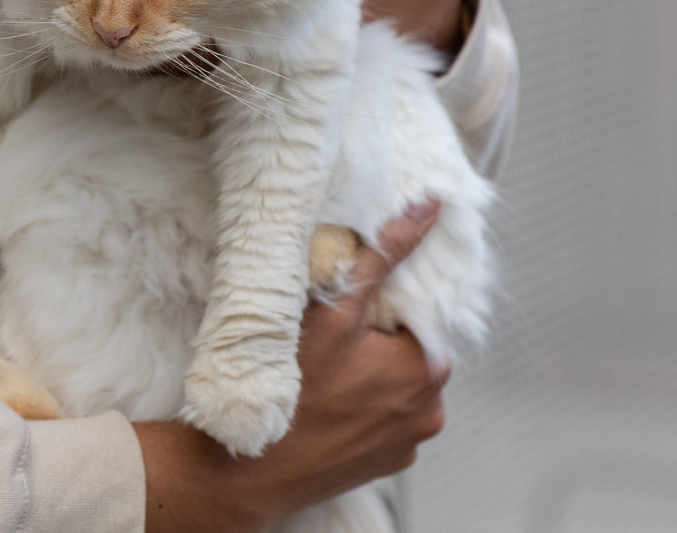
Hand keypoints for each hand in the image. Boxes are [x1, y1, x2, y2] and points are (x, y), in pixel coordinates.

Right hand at [135, 200, 446, 532]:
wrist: (245, 470)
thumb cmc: (289, 386)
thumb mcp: (334, 311)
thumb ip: (384, 256)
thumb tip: (429, 208)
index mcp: (428, 367)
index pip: (420, 311)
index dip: (384, 300)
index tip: (348, 301)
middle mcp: (431, 410)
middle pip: (409, 347)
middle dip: (377, 334)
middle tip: (330, 331)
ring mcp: (409, 442)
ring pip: (396, 382)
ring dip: (370, 369)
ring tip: (324, 368)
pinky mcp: (387, 463)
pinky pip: (383, 416)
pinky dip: (362, 403)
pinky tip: (326, 398)